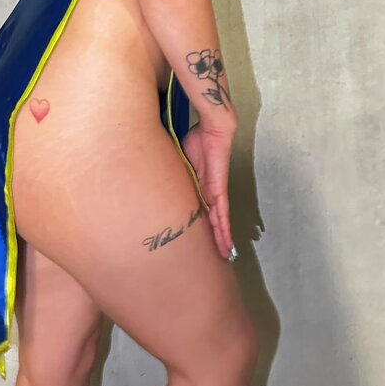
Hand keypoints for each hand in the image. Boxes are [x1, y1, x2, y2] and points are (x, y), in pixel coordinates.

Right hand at [181, 121, 235, 260]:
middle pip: (212, 220)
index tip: (201, 239)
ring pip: (219, 221)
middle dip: (215, 237)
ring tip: (225, 254)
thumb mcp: (179, 160)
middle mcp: (209, 192)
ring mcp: (216, 192)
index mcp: (199, 185)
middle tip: (219, 255)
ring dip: (221, 238)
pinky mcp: (219, 190)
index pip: (201, 210)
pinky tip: (227, 242)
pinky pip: (222, 214)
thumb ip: (174, 172)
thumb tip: (158, 177)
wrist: (212, 130)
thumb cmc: (197, 139)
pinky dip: (223, 229)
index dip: (203, 224)